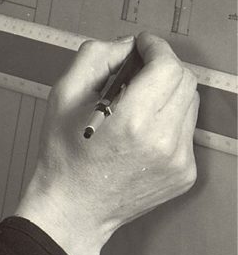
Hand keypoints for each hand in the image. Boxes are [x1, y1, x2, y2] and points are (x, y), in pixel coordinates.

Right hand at [15, 32, 198, 254]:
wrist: (74, 208)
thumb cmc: (64, 156)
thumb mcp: (64, 97)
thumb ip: (95, 58)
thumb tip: (127, 46)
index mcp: (131, 121)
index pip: (167, 66)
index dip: (156, 48)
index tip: (144, 46)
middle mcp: (162, 141)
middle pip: (185, 81)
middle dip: (164, 68)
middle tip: (140, 73)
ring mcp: (178, 160)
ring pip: (190, 104)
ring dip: (168, 96)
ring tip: (138, 107)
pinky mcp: (185, 173)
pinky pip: (187, 131)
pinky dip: (169, 123)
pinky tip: (142, 135)